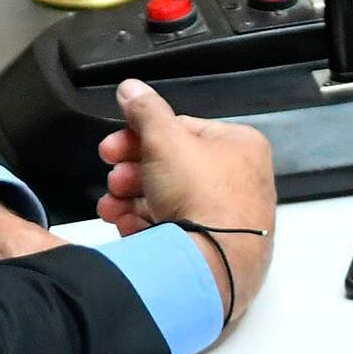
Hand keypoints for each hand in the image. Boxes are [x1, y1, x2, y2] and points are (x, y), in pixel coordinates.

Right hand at [94, 79, 276, 323]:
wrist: (212, 263)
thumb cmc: (203, 198)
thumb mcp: (165, 140)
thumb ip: (145, 111)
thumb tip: (132, 90)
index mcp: (240, 147)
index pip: (183, 131)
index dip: (141, 137)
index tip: (113, 147)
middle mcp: (240, 182)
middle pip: (173, 168)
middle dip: (132, 173)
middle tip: (113, 178)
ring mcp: (229, 218)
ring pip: (170, 201)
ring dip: (133, 201)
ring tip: (112, 207)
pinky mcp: (214, 248)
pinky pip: (176, 230)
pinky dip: (148, 227)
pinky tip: (128, 227)